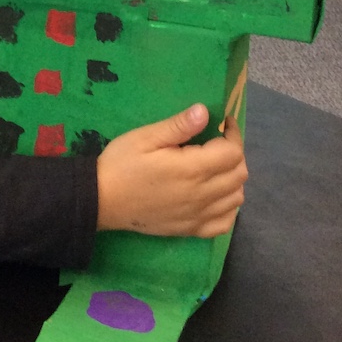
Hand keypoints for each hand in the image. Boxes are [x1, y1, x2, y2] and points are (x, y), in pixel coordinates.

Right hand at [96, 104, 246, 237]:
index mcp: (193, 169)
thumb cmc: (122, 163)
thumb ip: (179, 125)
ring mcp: (198, 215)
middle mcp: (202, 195)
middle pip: (240, 174)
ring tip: (214, 166)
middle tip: (215, 142)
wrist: (101, 200)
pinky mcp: (191, 230)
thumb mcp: (146, 137)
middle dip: (234, 153)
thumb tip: (205, 111)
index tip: (221, 124)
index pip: (233, 152)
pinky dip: (227, 207)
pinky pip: (225, 222)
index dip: (232, 134)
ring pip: (236, 198)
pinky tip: (214, 195)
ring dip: (233, 179)